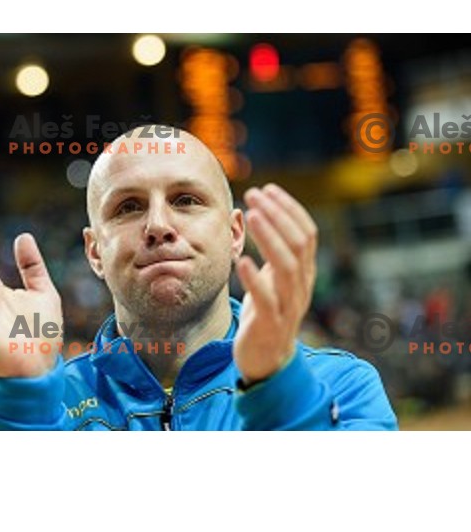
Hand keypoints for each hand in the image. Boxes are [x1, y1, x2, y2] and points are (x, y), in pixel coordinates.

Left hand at [233, 184, 317, 384]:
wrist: (267, 360)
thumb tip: (262, 214)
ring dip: (270, 237)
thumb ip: (274, 253)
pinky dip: (255, 279)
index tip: (267, 189)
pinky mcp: (271, 325)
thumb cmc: (266, 313)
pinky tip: (242, 260)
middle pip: (299, 244)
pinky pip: (267, 300)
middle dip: (277, 215)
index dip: (288, 209)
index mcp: (304, 273)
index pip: (307, 233)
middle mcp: (302, 286)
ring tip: (252, 215)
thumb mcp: (274, 279)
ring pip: (288, 267)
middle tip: (254, 194)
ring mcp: (289, 306)